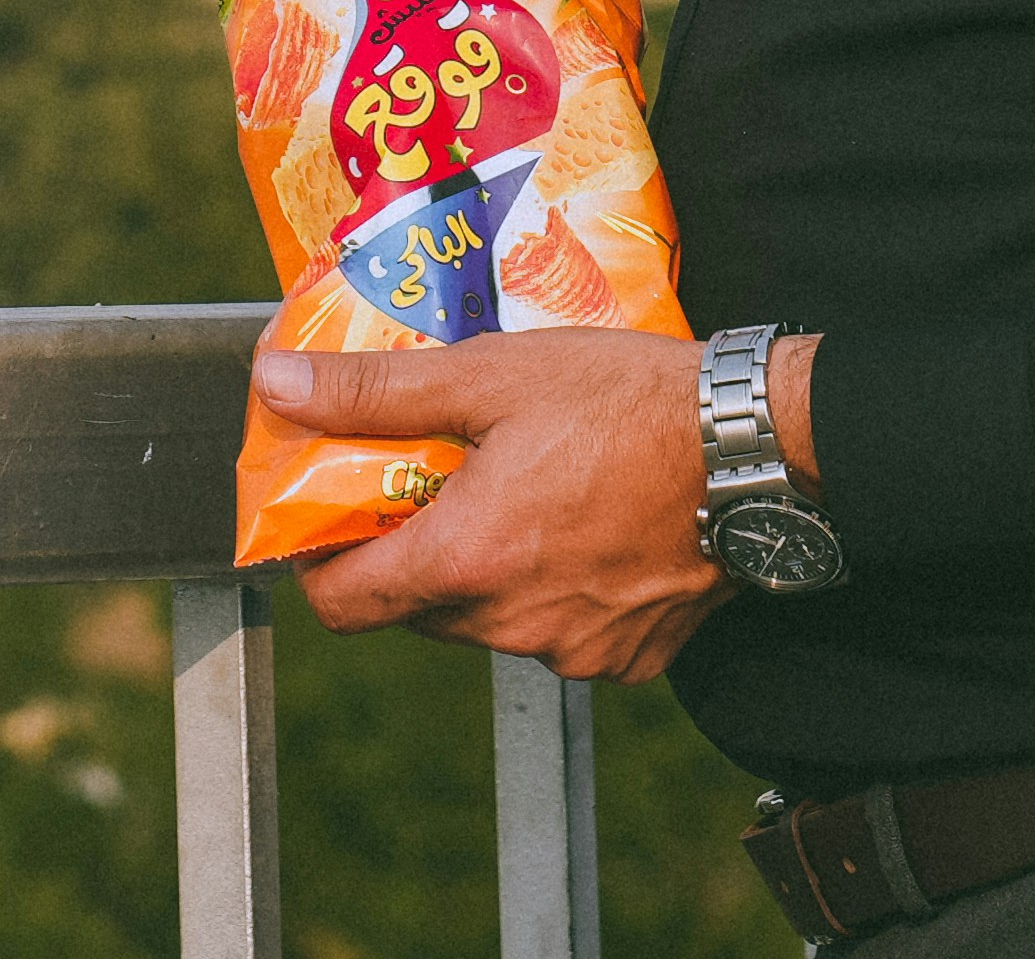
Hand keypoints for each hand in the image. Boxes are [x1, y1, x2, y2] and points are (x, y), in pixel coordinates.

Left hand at [254, 326, 741, 674]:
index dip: (318, 562)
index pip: (343, 606)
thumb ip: (375, 392)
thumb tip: (277, 385)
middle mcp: (514, 625)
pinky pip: (556, 632)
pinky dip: (549, 588)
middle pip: (416, 607)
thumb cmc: (629, 403)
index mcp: (467, 561)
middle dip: (409, 547)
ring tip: (515, 486)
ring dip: (482, 566)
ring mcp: (576, 651)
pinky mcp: (628, 658)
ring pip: (486, 620)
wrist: (757, 448)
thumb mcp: (489, 375)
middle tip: (431, 474)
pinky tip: (577, 523)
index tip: (325, 516)